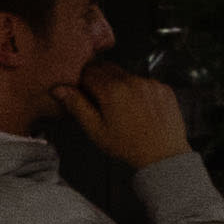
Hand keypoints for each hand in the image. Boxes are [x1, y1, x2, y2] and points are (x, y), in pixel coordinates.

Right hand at [65, 63, 195, 170]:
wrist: (163, 156)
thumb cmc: (128, 146)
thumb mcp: (96, 130)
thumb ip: (77, 106)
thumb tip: (59, 89)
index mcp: (112, 90)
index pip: (88, 72)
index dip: (82, 82)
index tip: (83, 92)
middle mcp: (132, 81)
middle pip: (106, 67)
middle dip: (98, 78)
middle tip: (99, 99)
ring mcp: (150, 83)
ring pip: (125, 74)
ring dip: (118, 83)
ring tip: (121, 107)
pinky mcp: (164, 88)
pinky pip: (144, 81)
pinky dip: (138, 89)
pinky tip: (138, 108)